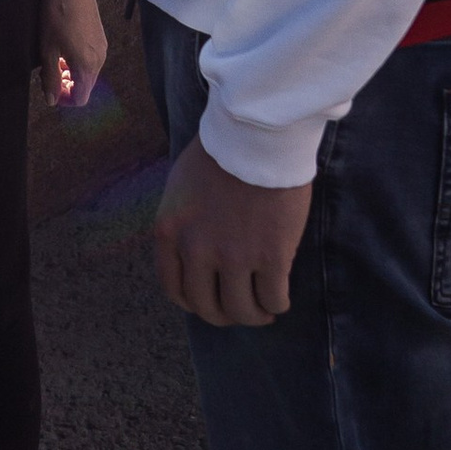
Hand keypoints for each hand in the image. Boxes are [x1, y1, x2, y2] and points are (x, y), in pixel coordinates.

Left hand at [39, 0, 110, 110]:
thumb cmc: (57, 14)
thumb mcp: (47, 49)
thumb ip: (50, 78)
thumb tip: (51, 100)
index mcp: (87, 65)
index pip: (80, 98)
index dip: (63, 99)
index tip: (49, 89)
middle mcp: (99, 59)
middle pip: (85, 87)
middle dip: (66, 86)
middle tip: (47, 74)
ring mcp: (101, 48)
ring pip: (87, 73)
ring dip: (70, 73)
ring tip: (52, 59)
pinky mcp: (100, 38)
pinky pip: (90, 60)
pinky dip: (76, 62)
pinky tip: (62, 48)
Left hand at [153, 133, 311, 327]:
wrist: (258, 134)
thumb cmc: (222, 150)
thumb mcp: (180, 187)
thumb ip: (182, 223)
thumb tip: (193, 252)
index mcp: (169, 232)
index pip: (174, 289)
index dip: (194, 303)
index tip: (210, 302)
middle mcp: (197, 250)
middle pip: (207, 307)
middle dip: (224, 315)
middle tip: (241, 310)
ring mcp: (234, 256)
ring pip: (242, 310)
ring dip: (253, 316)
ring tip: (264, 309)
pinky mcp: (272, 255)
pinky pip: (273, 298)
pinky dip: (277, 304)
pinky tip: (280, 298)